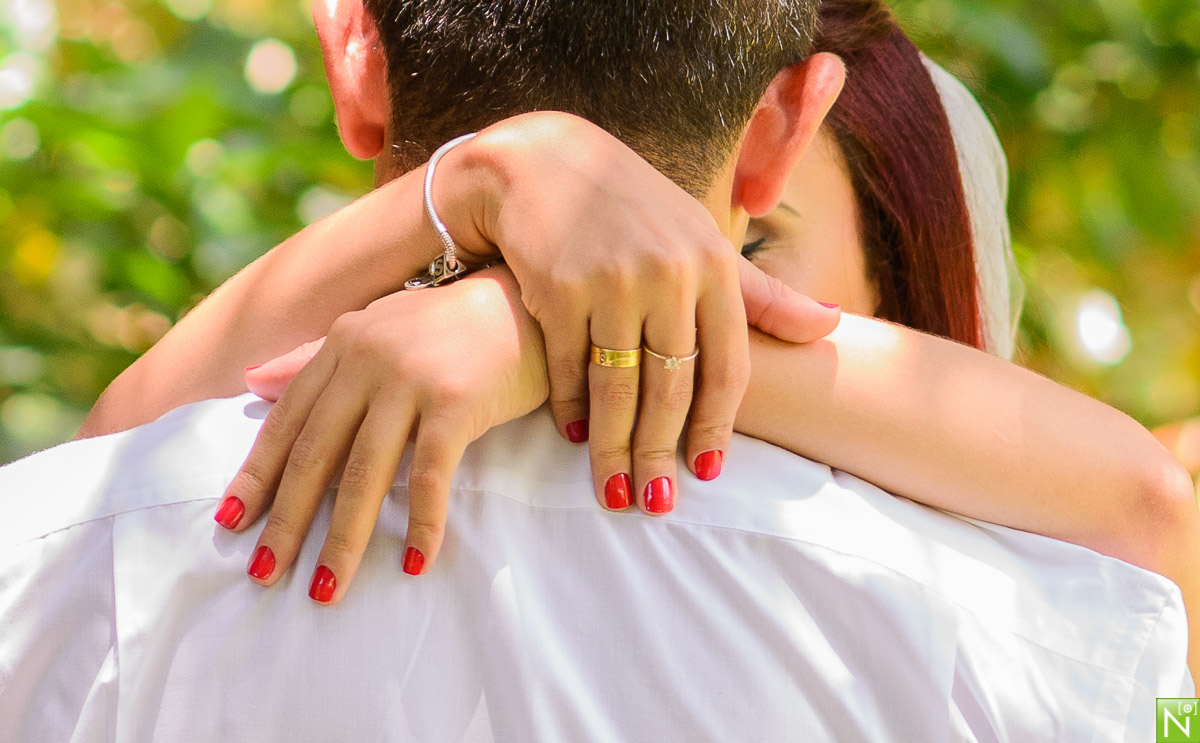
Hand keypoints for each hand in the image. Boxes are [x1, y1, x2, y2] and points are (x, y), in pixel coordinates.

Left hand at [215, 268, 546, 603]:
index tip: (231, 523)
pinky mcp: (457, 403)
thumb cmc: (453, 327)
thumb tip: (251, 383)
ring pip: (365, 473)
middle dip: (287, 520)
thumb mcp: (376, 329)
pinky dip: (423, 524)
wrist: (530, 306)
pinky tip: (416, 564)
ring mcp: (412, 380)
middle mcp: (369, 358)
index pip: (288, 419)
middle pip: (317, 453)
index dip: (258, 474)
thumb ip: (314, 358)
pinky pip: (431, 476)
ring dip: (343, 539)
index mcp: (344, 343)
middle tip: (262, 573)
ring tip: (326, 589)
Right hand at [461, 112, 839, 512]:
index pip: (727, 367)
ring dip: (614, 447)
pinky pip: (570, 365)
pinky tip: (572, 434)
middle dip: (660, 452)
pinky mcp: (559, 287)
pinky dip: (570, 406)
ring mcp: (612, 280)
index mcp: (713, 264)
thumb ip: (763, 294)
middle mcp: (669, 273)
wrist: (542, 161)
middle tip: (656, 502)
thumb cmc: (634, 209)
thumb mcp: (702, 239)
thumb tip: (833, 326)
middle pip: (672, 388)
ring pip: (619, 387)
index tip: (706, 472)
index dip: (717, 427)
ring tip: (613, 492)